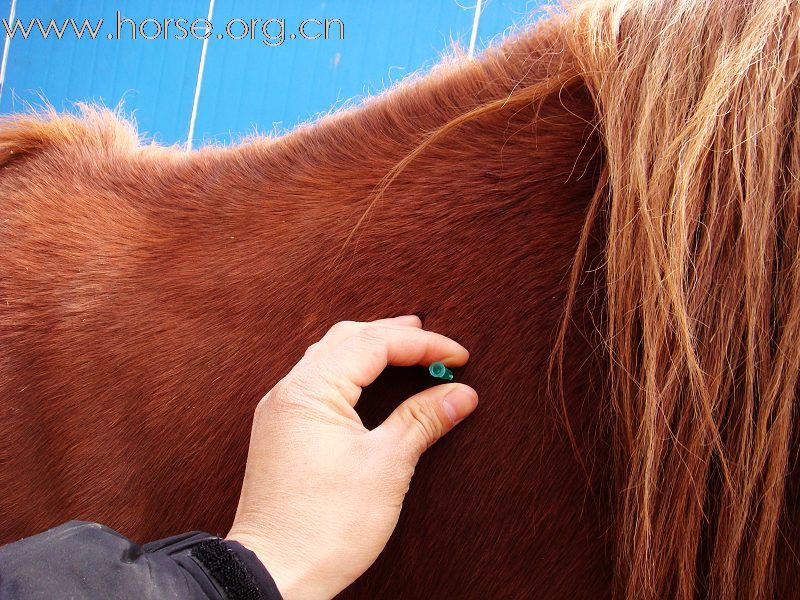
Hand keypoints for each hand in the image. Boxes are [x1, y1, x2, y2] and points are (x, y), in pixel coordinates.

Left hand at [226, 316, 477, 598]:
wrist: (274, 574)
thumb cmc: (326, 525)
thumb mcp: (387, 466)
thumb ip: (422, 419)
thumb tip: (461, 393)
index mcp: (311, 390)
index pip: (374, 343)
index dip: (423, 345)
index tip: (458, 357)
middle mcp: (289, 390)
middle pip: (347, 339)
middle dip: (393, 334)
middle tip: (433, 340)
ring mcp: (280, 410)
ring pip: (329, 356)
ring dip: (369, 348)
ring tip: (405, 348)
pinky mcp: (280, 431)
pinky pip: (317, 380)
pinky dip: (349, 370)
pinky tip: (368, 381)